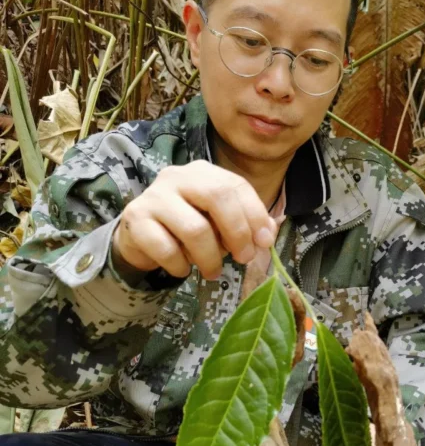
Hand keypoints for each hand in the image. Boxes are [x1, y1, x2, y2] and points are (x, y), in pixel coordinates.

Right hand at [112, 160, 276, 279]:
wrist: (140, 238)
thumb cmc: (186, 228)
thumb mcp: (218, 224)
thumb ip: (245, 225)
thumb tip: (267, 235)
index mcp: (202, 173)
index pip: (235, 185)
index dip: (255, 214)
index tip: (264, 243)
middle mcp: (177, 177)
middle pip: (216, 196)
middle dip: (237, 232)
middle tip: (243, 258)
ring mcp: (153, 196)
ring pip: (194, 229)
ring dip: (210, 258)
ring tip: (212, 271)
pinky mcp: (135, 220)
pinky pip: (166, 249)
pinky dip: (180, 266)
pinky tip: (183, 269)